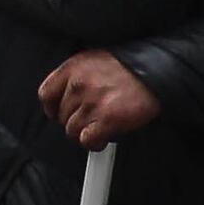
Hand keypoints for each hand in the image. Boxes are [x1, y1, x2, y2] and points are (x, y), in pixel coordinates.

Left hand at [40, 49, 159, 146]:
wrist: (157, 74)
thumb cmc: (128, 68)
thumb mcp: (94, 61)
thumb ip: (76, 77)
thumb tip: (63, 97)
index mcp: (73, 68)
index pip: (45, 94)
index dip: (53, 108)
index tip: (61, 113)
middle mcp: (79, 85)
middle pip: (61, 116)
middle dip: (76, 121)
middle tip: (93, 119)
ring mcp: (92, 103)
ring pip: (73, 131)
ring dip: (86, 132)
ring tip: (102, 125)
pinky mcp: (107, 119)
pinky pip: (88, 140)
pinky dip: (95, 143)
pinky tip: (105, 136)